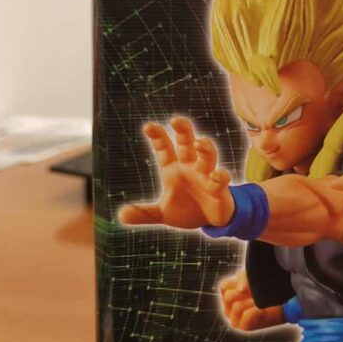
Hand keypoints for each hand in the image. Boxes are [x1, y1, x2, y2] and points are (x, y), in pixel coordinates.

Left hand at [118, 117, 233, 228]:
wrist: (209, 221)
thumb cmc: (185, 210)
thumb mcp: (161, 214)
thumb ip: (144, 213)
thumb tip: (121, 215)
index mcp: (173, 169)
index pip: (164, 149)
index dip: (158, 137)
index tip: (149, 127)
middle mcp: (190, 167)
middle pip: (186, 144)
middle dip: (183, 131)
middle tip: (177, 120)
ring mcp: (206, 176)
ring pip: (207, 156)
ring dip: (205, 148)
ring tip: (200, 142)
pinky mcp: (219, 188)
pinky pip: (221, 179)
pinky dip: (220, 176)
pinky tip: (216, 175)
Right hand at [219, 271, 283, 331]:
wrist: (284, 302)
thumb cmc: (268, 288)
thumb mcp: (253, 277)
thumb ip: (244, 279)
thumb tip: (240, 290)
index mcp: (228, 294)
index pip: (224, 287)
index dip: (238, 283)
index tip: (251, 283)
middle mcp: (229, 307)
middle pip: (229, 297)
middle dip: (245, 293)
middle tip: (257, 293)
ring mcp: (234, 318)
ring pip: (237, 306)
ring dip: (252, 302)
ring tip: (262, 302)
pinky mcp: (243, 327)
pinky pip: (245, 316)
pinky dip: (255, 311)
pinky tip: (262, 309)